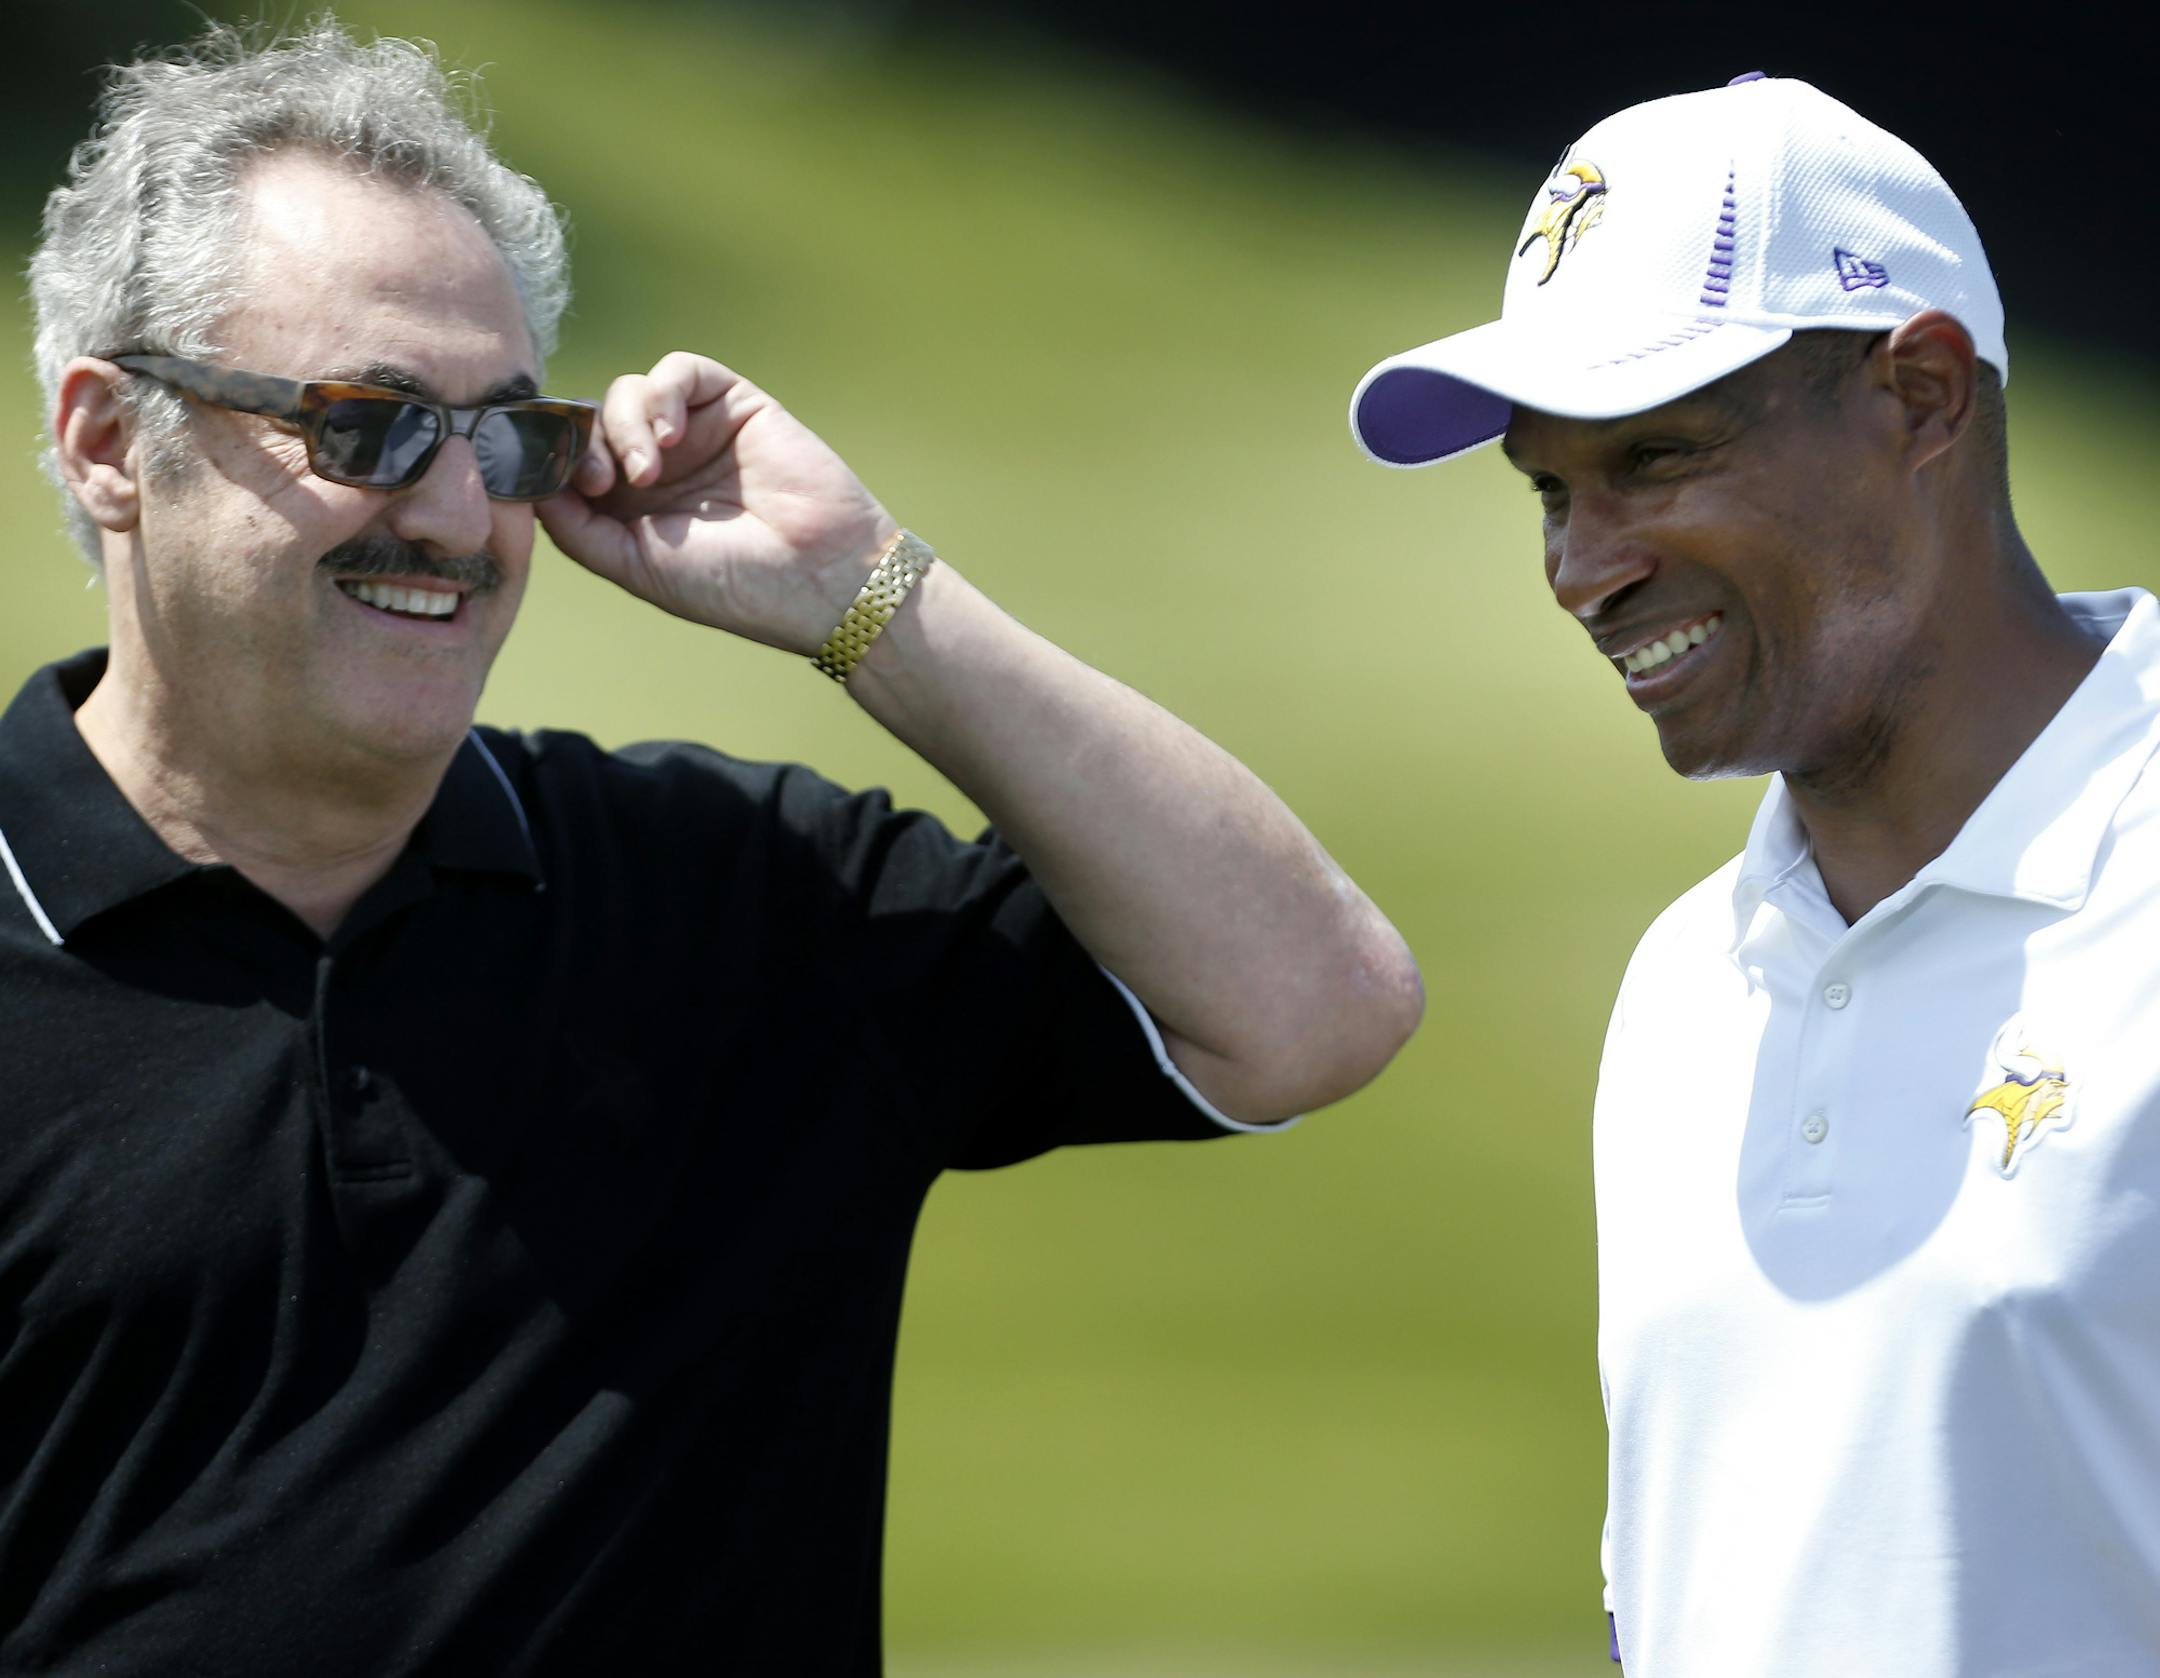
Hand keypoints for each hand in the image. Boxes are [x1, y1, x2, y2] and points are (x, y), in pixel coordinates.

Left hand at [537, 353, 895, 652]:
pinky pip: (680, 369)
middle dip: (580, 442)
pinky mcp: (733, 403)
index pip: (569, 457)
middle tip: (598, 480)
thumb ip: (576, 527)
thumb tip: (527, 482)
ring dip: (623, 425)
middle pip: (589, 418)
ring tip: (649, 472)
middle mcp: (658, 464)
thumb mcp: (635, 565)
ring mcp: (696, 431)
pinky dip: (663, 394)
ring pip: (625, 391)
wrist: (818, 578)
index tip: (547, 480)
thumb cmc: (733, 585)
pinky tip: (672, 436)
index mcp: (630, 506)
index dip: (549, 457)